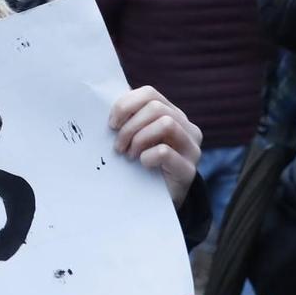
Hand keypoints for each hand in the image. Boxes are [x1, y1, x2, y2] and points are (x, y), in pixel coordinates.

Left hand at [108, 85, 202, 205]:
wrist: (157, 201)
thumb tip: (104, 100)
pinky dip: (147, 156)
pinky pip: (165, 152)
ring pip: (166, 124)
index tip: (111, 123)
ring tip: (129, 154)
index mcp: (173, 114)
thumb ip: (129, 118)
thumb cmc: (142, 163)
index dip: (126, 104)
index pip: (150, 93)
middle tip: (118, 145)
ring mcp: (191, 148)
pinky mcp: (188, 170)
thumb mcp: (136, 137)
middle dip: (130, 126)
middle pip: (156, 108)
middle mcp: (187, 127)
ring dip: (140, 139)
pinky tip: (142, 164)